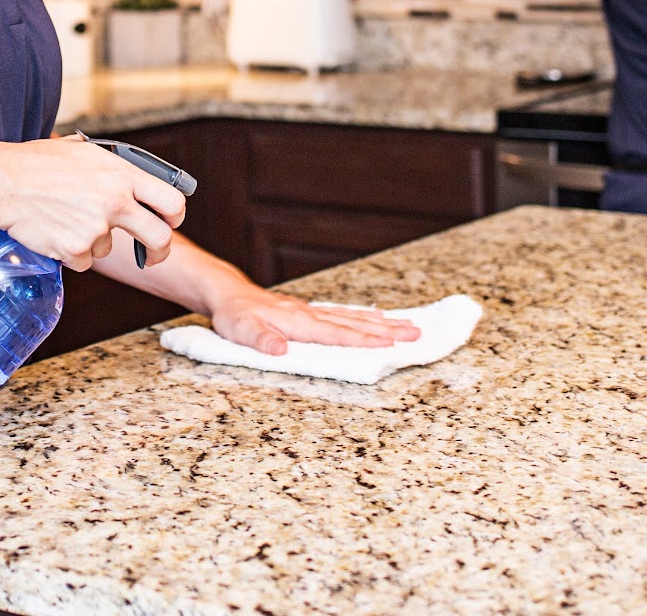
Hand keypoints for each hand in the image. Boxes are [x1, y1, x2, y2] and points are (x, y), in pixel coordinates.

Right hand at [0, 138, 183, 271]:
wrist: (4, 184)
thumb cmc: (37, 163)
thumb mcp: (82, 151)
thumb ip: (111, 167)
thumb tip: (128, 174)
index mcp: (122, 174)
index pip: (172, 200)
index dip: (175, 215)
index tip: (170, 222)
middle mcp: (116, 202)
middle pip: (159, 237)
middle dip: (159, 251)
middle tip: (152, 255)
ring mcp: (97, 228)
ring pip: (109, 248)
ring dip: (92, 241)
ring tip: (65, 219)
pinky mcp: (77, 250)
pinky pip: (84, 260)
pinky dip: (72, 252)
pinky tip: (54, 231)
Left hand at [207, 283, 422, 356]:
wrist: (230, 294)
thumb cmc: (235, 315)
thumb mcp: (241, 330)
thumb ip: (263, 341)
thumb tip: (281, 351)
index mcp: (299, 323)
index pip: (337, 333)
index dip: (364, 340)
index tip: (390, 343)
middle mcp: (311, 315)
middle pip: (355, 324)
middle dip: (387, 330)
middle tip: (416, 333)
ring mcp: (313, 312)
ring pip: (354, 317)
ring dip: (382, 323)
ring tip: (408, 325)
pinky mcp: (310, 312)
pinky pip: (344, 314)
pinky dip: (364, 317)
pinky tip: (377, 318)